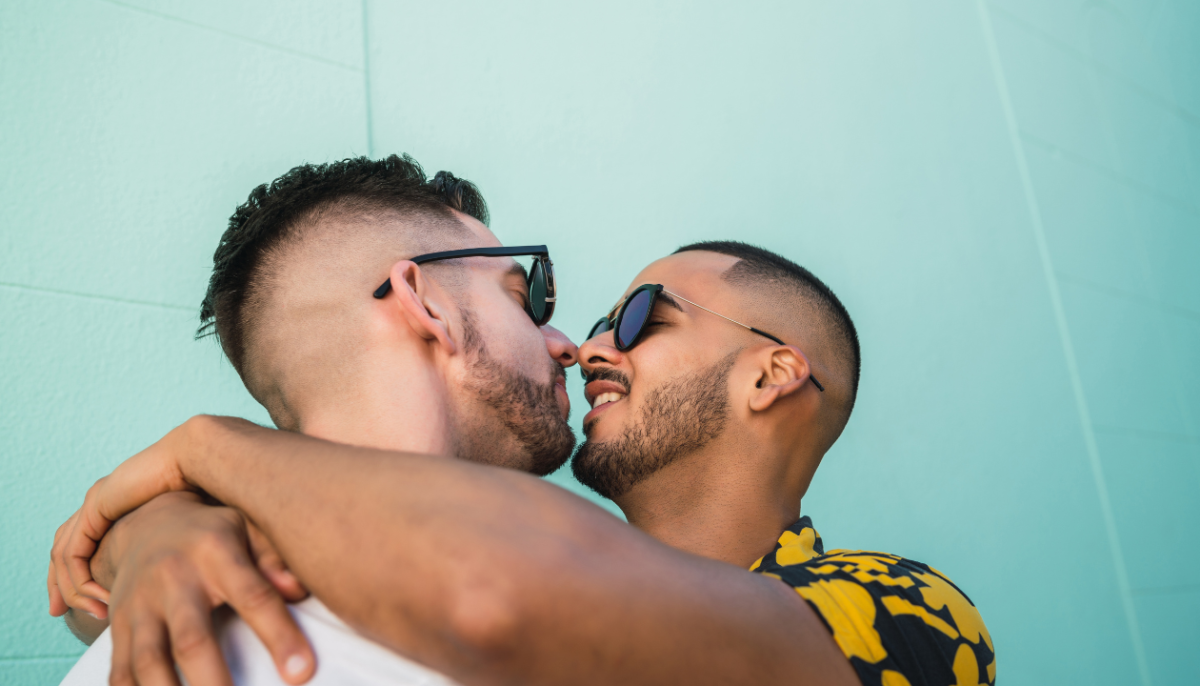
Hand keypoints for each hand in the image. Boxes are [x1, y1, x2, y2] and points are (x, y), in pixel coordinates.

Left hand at [59, 417, 210, 606]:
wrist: (202, 458)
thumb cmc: (207, 488)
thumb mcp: (187, 526)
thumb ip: (176, 546)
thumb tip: (189, 575)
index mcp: (119, 503)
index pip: (82, 541)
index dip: (79, 572)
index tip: (89, 599)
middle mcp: (101, 502)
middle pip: (64, 547)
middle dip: (58, 583)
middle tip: (56, 611)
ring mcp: (95, 503)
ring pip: (64, 555)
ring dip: (72, 588)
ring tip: (93, 612)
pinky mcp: (96, 508)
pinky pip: (72, 552)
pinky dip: (78, 580)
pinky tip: (97, 596)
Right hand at [91, 492, 314, 684]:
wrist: (145, 523)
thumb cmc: (213, 533)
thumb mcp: (248, 527)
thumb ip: (275, 557)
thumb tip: (298, 590)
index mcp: (216, 552)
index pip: (253, 596)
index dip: (278, 636)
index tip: (301, 674)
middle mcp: (173, 580)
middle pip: (193, 640)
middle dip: (213, 684)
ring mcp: (139, 606)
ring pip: (149, 662)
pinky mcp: (118, 628)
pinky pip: (120, 673)